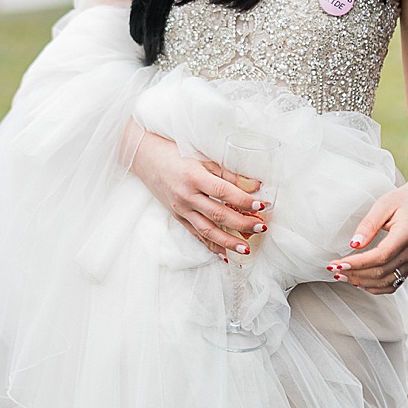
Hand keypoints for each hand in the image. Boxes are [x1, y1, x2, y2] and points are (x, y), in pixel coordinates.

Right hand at [130, 133, 264, 260]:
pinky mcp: (178, 217)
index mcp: (194, 177)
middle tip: (261, 228)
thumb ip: (228, 173)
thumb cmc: (175, 153)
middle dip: (242, 224)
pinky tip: (225, 254)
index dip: (244, 200)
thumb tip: (254, 185)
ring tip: (246, 250)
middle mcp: (186, 196)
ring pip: (207, 230)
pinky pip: (196, 234)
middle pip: (218, 214)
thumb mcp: (203, 157)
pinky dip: (211, 245)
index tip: (261, 205)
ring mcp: (181, 209)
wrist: (145, 158)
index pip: (224, 192)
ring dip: (228, 242)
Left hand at [326, 179, 407, 294]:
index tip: (337, 263)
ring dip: (362, 282)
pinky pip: (393, 284)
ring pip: (386, 281)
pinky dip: (374, 287)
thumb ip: (369, 224)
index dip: (358, 263)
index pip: (381, 255)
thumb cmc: (400, 202)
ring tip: (341, 276)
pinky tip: (358, 282)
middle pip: (382, 271)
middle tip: (333, 270)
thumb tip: (354, 244)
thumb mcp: (382, 205)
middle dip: (355, 273)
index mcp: (407, 233)